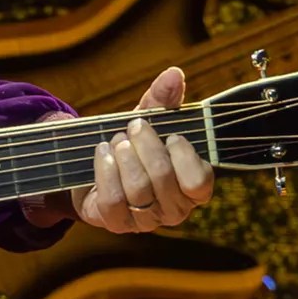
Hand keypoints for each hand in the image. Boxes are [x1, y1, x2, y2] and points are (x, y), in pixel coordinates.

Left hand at [25, 66, 214, 232]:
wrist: (98, 167)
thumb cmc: (135, 144)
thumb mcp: (150, 118)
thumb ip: (164, 98)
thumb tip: (174, 74)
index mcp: (192, 186)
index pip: (199, 182)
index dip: (184, 156)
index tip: (171, 134)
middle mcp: (174, 208)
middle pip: (163, 178)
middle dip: (146, 145)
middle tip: (135, 126)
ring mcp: (146, 220)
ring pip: (138, 189)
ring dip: (124, 156)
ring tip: (117, 140)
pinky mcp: (118, 224)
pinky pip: (113, 201)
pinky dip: (105, 171)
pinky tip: (102, 153)